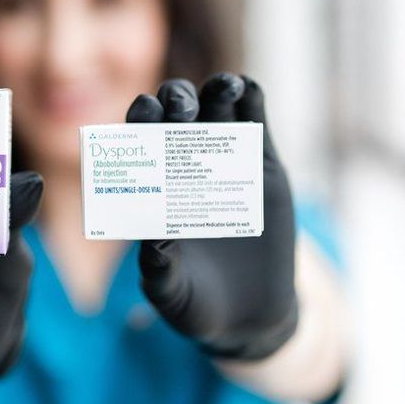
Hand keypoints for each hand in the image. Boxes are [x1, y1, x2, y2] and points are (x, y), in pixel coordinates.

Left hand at [125, 72, 297, 361]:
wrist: (249, 316)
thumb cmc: (195, 305)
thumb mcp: (172, 294)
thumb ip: (160, 271)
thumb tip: (152, 242)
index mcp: (154, 188)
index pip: (141, 143)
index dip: (141, 122)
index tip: (144, 112)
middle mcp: (187, 167)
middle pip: (177, 116)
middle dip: (176, 101)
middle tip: (181, 105)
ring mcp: (227, 164)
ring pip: (218, 110)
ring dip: (217, 91)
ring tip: (224, 87)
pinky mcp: (264, 169)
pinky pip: (256, 124)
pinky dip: (251, 101)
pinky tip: (247, 89)